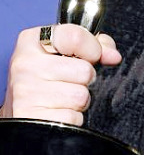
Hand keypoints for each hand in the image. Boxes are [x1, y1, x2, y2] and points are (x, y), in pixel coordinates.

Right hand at [2, 25, 121, 124]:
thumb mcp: (62, 52)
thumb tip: (113, 56)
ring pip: (81, 96)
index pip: (75, 37)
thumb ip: (93, 45)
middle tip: (67, 81)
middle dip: (84, 79)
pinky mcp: (33, 118)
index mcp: (32, 41)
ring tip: (60, 97)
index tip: (91, 55)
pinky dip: (71, 118)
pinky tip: (56, 111)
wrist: (20, 112)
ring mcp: (27, 92)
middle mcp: (26, 64)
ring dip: (78, 101)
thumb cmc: (45, 79)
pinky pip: (73, 118)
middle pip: (85, 70)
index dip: (92, 48)